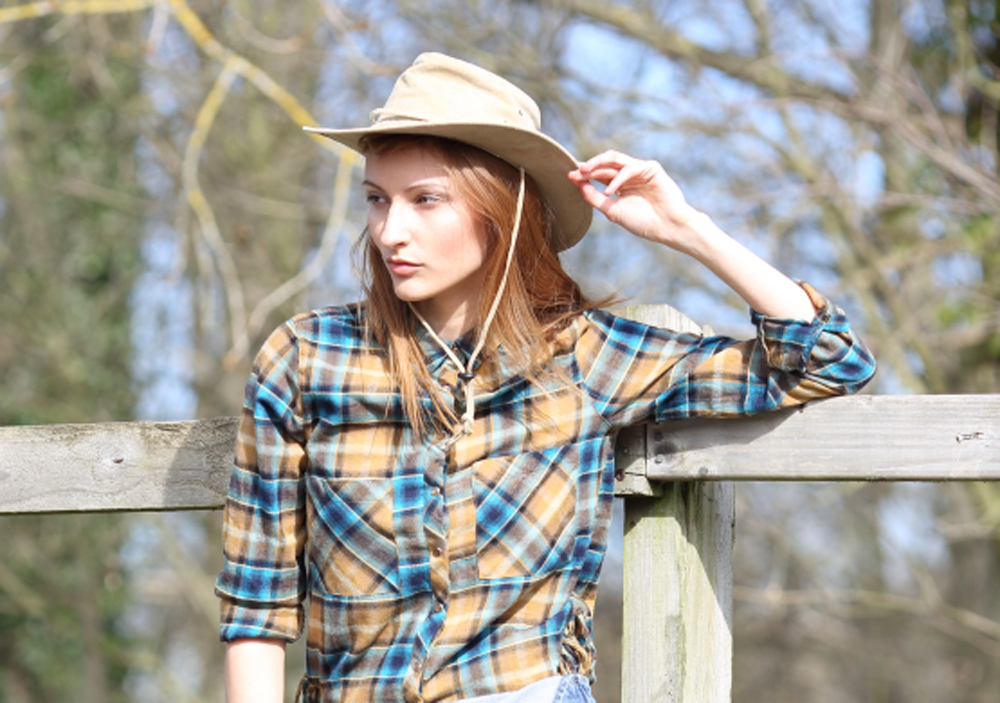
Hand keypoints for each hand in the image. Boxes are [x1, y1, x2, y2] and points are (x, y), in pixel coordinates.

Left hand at [567, 150, 701, 252]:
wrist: (666, 228)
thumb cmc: (643, 222)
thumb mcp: (612, 211)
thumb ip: (594, 197)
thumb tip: (577, 184)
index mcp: (620, 185)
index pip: (599, 174)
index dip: (584, 174)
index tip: (569, 176)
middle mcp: (629, 175)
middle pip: (605, 165)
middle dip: (589, 167)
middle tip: (576, 172)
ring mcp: (640, 170)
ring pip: (615, 160)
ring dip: (598, 164)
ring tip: (585, 172)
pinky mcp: (651, 168)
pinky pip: (629, 169)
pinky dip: (617, 179)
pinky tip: (609, 191)